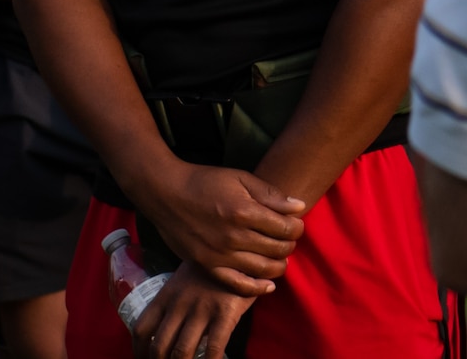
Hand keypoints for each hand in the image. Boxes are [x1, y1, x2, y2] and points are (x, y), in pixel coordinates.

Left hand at [131, 261, 257, 358]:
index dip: (139, 352)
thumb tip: (167, 328)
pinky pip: (213, 347)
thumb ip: (174, 299)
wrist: (243, 246)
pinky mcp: (225, 312)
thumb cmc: (214, 267)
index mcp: (166, 295)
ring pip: (181, 351)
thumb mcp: (185, 278)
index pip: (142, 329)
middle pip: (159, 346)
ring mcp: (202, 309)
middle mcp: (180, 304)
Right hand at [134, 163, 304, 294]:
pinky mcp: (206, 265)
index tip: (296, 224)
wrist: (167, 193)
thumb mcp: (241, 178)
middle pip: (277, 249)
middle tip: (289, 240)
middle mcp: (233, 236)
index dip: (297, 228)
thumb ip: (271, 194)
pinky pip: (235, 284)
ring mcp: (219, 254)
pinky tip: (268, 286)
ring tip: (281, 259)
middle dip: (289, 245)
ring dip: (278, 266)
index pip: (286, 228)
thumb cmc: (205, 182)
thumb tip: (299, 207)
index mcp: (244, 211)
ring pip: (261, 269)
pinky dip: (255, 288)